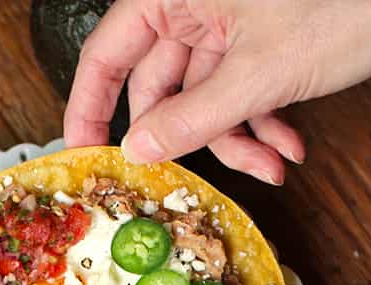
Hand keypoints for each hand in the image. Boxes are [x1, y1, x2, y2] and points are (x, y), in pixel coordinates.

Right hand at [65, 0, 370, 182]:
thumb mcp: (260, 72)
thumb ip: (194, 116)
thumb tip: (140, 150)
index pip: (107, 55)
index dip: (89, 108)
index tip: (82, 155)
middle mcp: (194, 8)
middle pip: (159, 89)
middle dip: (189, 140)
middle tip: (183, 182)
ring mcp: (227, 27)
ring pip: (205, 102)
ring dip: (237, 142)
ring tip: (272, 166)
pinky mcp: (258, 44)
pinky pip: (239, 96)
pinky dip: (261, 125)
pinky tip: (288, 146)